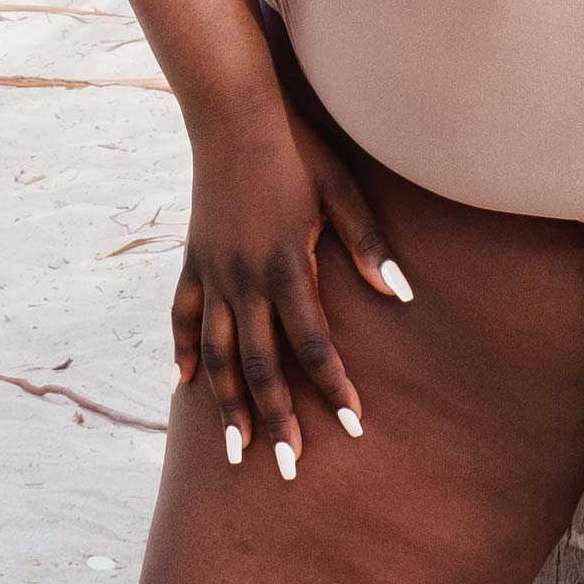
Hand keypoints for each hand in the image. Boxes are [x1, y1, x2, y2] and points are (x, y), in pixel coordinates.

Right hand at [170, 99, 411, 478]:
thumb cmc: (298, 148)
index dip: (333, 387)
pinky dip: (183, 353)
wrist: (233, 113)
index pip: (314, 344)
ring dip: (228, 405)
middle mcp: (245, 279)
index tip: (353, 426)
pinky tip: (183, 387)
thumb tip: (401, 293)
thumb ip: (369, 244)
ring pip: (217, 354)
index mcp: (287, 264)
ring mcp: (213, 272)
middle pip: (262, 364)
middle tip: (289, 470)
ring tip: (236, 451)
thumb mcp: (342, 189)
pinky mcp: (193, 259)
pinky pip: (182, 316)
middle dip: (278, 420)